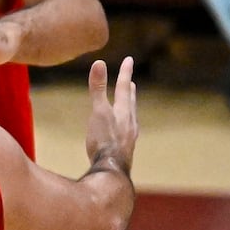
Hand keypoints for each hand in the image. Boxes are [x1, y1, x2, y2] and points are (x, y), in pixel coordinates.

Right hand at [82, 55, 137, 176]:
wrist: (112, 169)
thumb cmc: (104, 140)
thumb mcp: (98, 112)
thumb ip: (98, 88)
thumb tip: (99, 62)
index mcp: (123, 111)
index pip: (124, 87)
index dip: (125, 72)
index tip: (129, 59)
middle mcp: (129, 122)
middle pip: (130, 102)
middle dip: (129, 91)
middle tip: (131, 82)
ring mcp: (129, 137)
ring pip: (131, 118)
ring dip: (129, 109)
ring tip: (128, 106)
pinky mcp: (125, 149)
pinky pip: (127, 132)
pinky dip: (125, 126)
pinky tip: (123, 134)